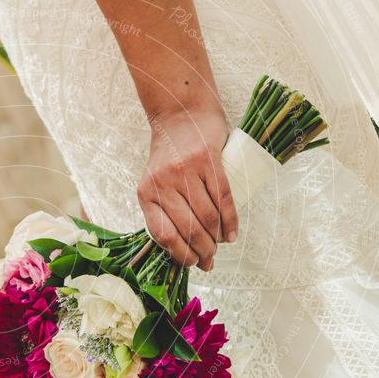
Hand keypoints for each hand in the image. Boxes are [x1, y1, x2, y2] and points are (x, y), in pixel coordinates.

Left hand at [138, 107, 237, 270]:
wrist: (181, 114)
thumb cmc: (170, 155)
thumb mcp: (156, 182)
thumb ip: (164, 210)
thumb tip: (184, 249)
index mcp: (146, 193)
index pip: (163, 235)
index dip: (180, 255)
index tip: (192, 263)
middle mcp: (163, 184)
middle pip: (188, 229)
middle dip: (202, 250)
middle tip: (210, 258)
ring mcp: (186, 172)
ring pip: (207, 217)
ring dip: (216, 238)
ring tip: (220, 245)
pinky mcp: (208, 160)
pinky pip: (223, 198)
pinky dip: (230, 220)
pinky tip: (231, 234)